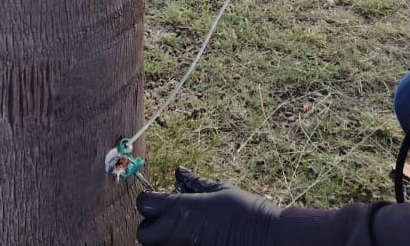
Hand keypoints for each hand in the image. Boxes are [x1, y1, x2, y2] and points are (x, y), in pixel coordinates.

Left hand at [136, 167, 281, 244]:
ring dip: (162, 240)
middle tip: (167, 221)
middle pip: (143, 234)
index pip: (145, 203)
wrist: (266, 237)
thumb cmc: (245, 211)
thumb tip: (180, 171)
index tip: (158, 199)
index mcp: (182, 210)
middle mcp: (176, 234)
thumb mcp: (220, 190)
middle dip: (151, 226)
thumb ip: (195, 183)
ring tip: (180, 233)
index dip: (149, 200)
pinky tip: (191, 242)